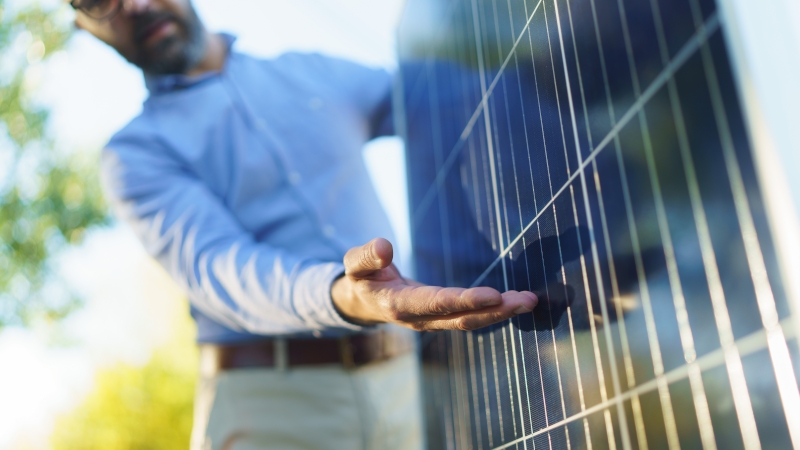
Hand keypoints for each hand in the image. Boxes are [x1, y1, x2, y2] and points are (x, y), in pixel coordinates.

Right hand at [331, 238, 537, 330]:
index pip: (437, 303)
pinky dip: (494, 311)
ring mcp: (434, 322)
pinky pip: (471, 317)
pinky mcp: (443, 318)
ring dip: (501, 313)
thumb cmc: (361, 278)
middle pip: (463, 318)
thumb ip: (366, 255)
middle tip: (527, 300)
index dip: (465, 300)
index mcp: (399, 305)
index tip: (493, 294)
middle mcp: (420, 318)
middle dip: (496, 311)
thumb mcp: (354, 264)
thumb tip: (384, 246)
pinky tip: (515, 302)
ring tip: (529, 301)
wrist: (362, 303)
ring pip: (471, 322)